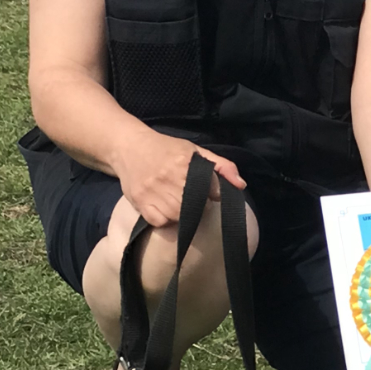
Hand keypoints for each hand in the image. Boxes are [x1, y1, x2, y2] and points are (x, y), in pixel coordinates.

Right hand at [111, 129, 245, 228]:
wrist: (129, 147)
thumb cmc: (167, 149)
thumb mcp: (195, 151)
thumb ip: (221, 166)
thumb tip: (241, 185)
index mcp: (185, 163)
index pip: (211, 189)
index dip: (213, 194)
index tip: (209, 193)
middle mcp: (169, 177)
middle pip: (194, 206)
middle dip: (198, 206)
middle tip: (192, 199)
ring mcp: (153, 191)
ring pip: (177, 216)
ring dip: (182, 214)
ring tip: (178, 203)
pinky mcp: (140, 202)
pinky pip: (159, 222)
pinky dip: (165, 220)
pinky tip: (164, 209)